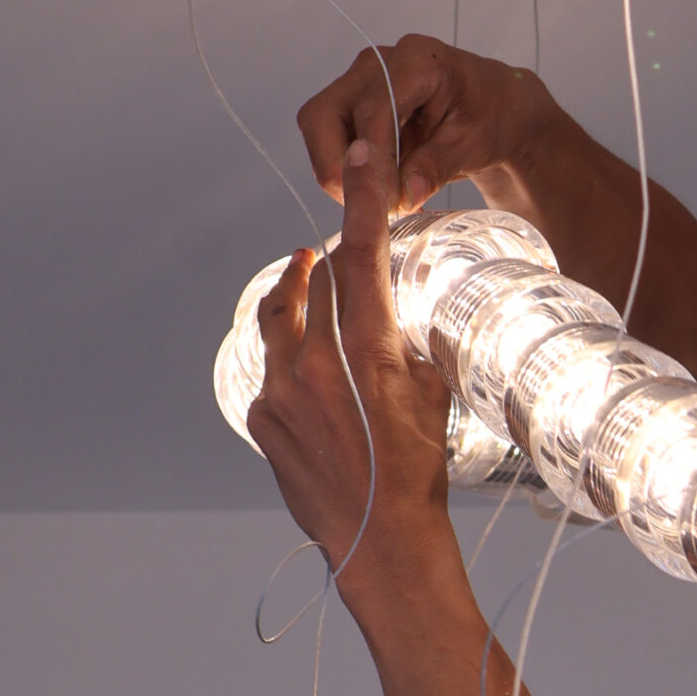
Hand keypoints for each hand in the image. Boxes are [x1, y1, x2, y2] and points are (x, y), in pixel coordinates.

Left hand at [250, 138, 454, 588]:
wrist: (382, 542)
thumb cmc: (420, 471)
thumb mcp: (435, 393)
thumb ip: (410, 341)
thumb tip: (400, 309)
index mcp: (368, 348)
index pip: (364, 252)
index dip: (364, 197)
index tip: (364, 152)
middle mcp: (317, 362)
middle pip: (319, 279)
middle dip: (335, 262)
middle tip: (350, 254)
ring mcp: (281, 391)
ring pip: (281, 316)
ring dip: (298, 295)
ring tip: (305, 282)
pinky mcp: (261, 418)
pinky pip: (272, 366)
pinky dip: (292, 357)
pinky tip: (312, 372)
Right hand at [297, 33, 544, 213]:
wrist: (496, 105)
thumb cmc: (492, 115)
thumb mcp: (475, 144)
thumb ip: (437, 166)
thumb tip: (405, 195)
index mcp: (417, 61)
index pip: (372, 112)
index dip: (374, 162)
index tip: (387, 202)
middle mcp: (379, 63)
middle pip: (324, 115)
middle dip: (338, 167)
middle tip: (368, 206)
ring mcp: (361, 80)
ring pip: (319, 127)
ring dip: (340, 170)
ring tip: (379, 200)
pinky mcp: (353, 100)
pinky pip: (330, 136)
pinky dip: (348, 167)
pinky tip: (378, 188)